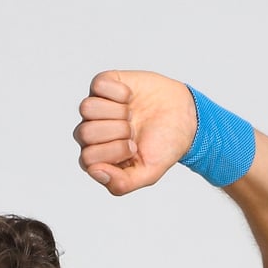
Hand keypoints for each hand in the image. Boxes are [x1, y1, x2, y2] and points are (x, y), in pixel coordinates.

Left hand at [72, 70, 196, 196]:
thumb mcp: (148, 173)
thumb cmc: (163, 146)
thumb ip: (121, 184)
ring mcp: (96, 108)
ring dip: (116, 112)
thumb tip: (95, 171)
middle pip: (85, 133)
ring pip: (87, 108)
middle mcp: (91, 133)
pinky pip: (98, 85)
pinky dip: (119, 92)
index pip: (88, 158)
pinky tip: (130, 97)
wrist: (182, 116)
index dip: (114, 151)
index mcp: (97, 158)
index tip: (134, 148)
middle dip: (117, 132)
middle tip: (134, 130)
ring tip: (131, 114)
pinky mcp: (104, 84)